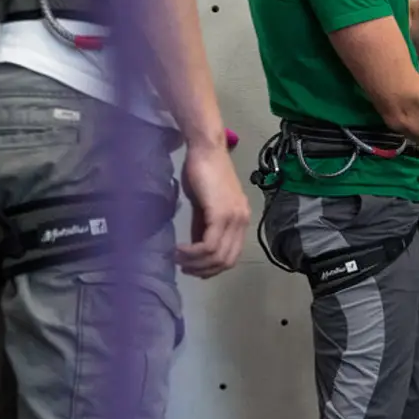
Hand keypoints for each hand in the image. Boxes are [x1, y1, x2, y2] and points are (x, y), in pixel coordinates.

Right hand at [177, 139, 249, 278]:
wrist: (205, 149)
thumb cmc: (202, 172)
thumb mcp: (204, 206)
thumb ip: (203, 227)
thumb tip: (196, 249)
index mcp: (241, 220)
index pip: (232, 256)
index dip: (212, 268)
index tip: (192, 269)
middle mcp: (242, 221)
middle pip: (226, 261)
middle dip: (203, 270)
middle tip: (183, 267)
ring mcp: (234, 218)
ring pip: (217, 256)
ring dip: (195, 263)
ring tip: (177, 259)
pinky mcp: (221, 213)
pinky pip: (209, 245)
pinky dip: (193, 253)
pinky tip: (179, 250)